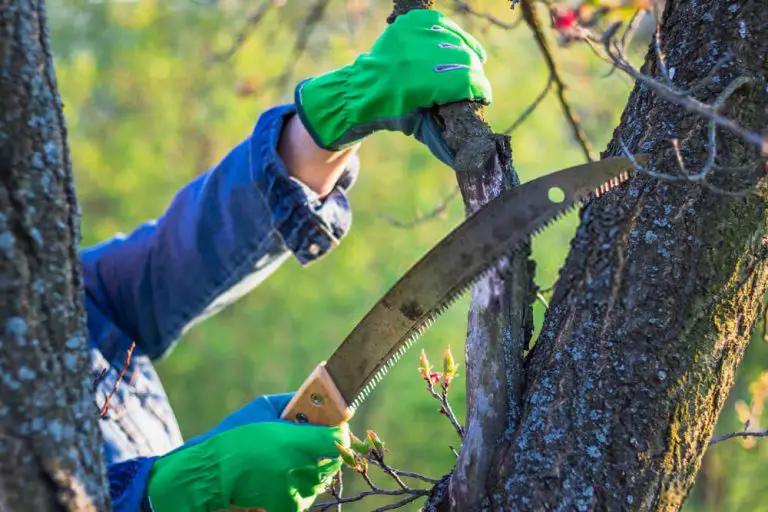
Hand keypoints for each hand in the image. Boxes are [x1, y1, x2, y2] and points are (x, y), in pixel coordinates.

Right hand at [147, 394, 347, 511]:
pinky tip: (285, 476)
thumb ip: (292, 402)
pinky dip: (301, 486)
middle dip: (327, 449)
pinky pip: (307, 495)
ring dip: (315, 468)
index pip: (338, 439)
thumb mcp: (263, 408)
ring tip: (293, 460)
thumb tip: (316, 400)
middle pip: (335, 459)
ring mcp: (296, 491)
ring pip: (323, 478)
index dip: (339, 431)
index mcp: (296, 442)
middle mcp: (300, 469)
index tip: (335, 427)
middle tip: (313, 442)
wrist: (212, 471)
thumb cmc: (236, 435)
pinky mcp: (289, 507)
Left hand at [295, 9, 490, 166]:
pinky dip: (454, 35)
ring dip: (468, 54)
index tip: (485, 97)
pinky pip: (444, 25)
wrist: (362, 90)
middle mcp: (416, 57)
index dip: (481, 90)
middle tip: (476, 85)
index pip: (465, 80)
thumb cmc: (391, 112)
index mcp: (418, 84)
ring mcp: (412, 36)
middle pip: (464, 59)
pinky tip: (458, 46)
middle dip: (475, 74)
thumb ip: (444, 138)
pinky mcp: (410, 23)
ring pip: (456, 40)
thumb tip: (474, 157)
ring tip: (471, 65)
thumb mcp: (417, 127)